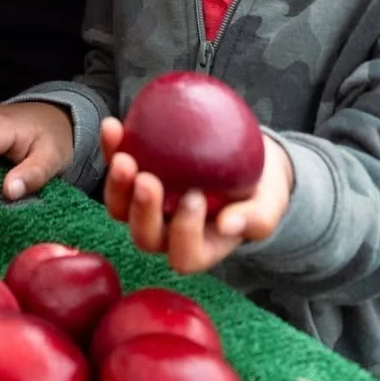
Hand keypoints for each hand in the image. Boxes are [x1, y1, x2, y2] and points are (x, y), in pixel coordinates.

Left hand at [100, 118, 293, 274]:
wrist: (251, 162)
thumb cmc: (260, 190)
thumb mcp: (267, 205)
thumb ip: (254, 218)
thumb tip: (228, 225)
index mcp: (200, 247)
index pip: (185, 254)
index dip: (184, 232)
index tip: (195, 197)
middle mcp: (168, 233)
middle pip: (145, 235)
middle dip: (142, 210)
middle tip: (146, 180)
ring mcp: (149, 207)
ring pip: (121, 208)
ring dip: (117, 184)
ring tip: (123, 156)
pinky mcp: (137, 176)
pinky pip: (118, 167)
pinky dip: (111, 149)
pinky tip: (113, 126)